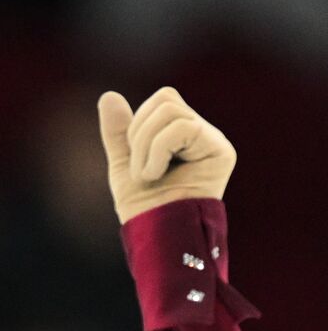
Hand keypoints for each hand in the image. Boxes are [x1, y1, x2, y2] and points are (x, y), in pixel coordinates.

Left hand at [97, 86, 236, 224]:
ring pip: (171, 110)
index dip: (137, 125)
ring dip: (145, 146)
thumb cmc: (143, 207)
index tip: (136, 161)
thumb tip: (108, 95)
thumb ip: (119, 131)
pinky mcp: (222, 152)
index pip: (162, 100)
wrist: (156, 236)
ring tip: (149, 175)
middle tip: (142, 171)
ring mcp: (214, 142)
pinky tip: (159, 175)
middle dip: (139, 135)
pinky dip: (157, 151)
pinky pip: (182, 127)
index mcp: (183, 135)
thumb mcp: (124, 163)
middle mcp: (203, 134)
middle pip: (166, 99)